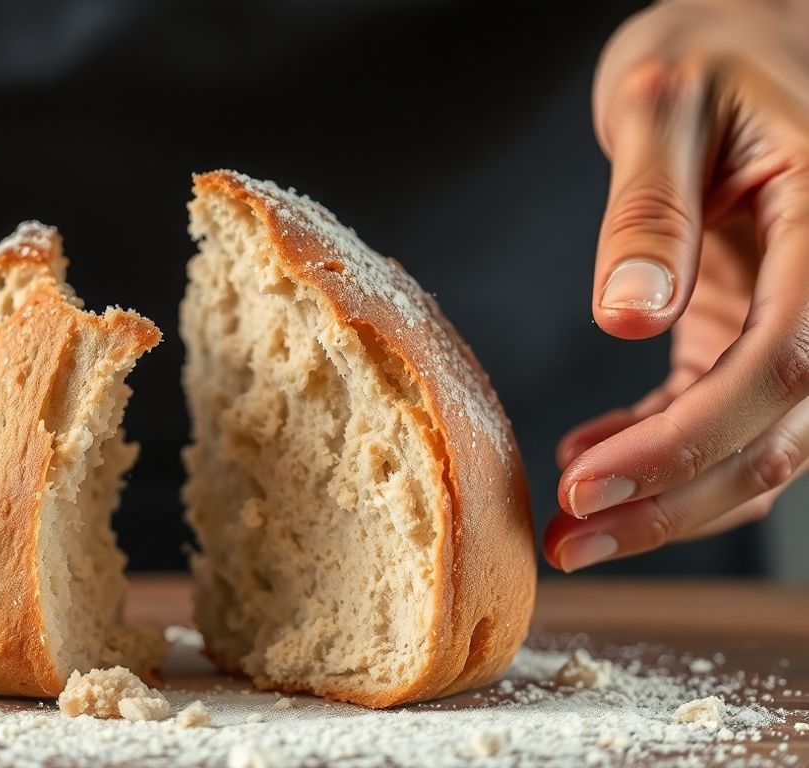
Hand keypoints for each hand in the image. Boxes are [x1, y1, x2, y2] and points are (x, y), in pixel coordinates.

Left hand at [545, 0, 808, 571]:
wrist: (740, 39)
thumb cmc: (705, 51)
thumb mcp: (659, 102)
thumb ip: (648, 207)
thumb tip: (626, 315)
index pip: (783, 363)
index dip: (689, 440)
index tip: (590, 484)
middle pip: (780, 432)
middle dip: (673, 501)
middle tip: (569, 542)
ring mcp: (802, 317)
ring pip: (764, 446)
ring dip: (669, 500)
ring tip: (570, 529)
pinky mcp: (759, 328)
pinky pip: (725, 416)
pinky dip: (661, 452)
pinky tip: (587, 458)